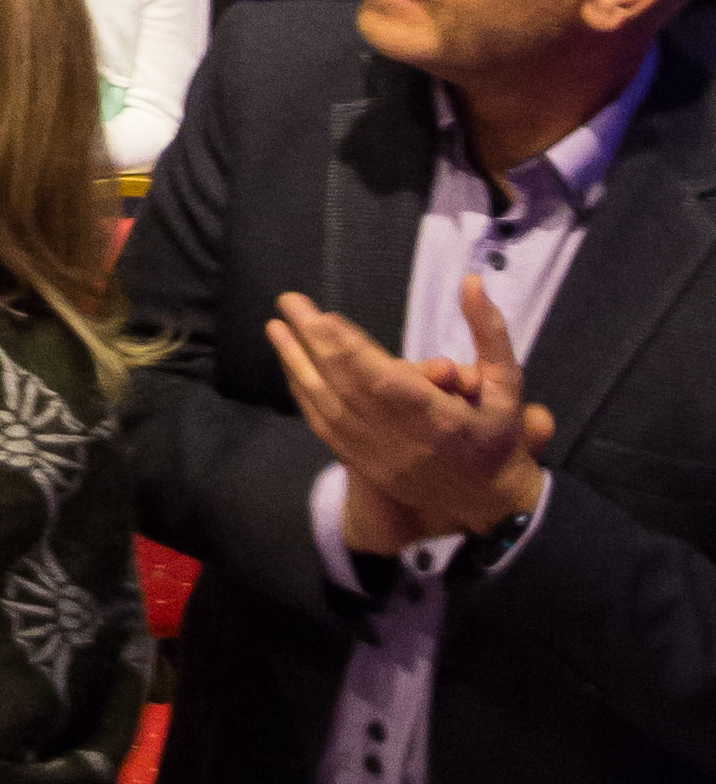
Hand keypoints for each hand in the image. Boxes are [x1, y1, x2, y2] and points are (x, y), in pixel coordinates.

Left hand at [272, 280, 549, 551]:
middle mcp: (404, 441)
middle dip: (314, 342)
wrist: (491, 501)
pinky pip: (327, 430)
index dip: (354, 352)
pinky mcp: (366, 466)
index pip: (389, 382)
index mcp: (440, 420)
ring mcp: (380, 457)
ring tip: (276, 329)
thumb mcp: (508, 383)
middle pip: (348, 387)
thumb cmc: (498, 434)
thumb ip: (490, 332)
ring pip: (329, 408)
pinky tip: (291, 368)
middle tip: (290, 302)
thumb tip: (470, 281)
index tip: (326, 318)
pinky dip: (306, 397)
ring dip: (299, 366)